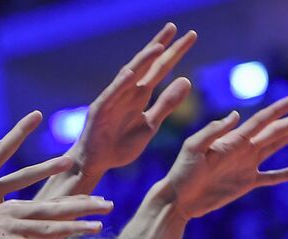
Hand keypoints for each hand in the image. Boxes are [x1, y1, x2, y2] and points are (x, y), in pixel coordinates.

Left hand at [0, 112, 74, 238]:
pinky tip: (50, 222)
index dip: (20, 132)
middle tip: (69, 160)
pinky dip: (33, 221)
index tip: (37, 115)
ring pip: (26, 197)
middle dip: (47, 167)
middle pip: (24, 175)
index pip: (4, 149)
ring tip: (64, 197)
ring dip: (46, 194)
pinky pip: (16, 221)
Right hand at [0, 195, 112, 238]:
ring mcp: (8, 226)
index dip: (76, 202)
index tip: (98, 201)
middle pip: (56, 209)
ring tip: (98, 228)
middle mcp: (14, 213)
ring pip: (48, 226)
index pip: (51, 204)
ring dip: (74, 228)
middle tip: (110, 204)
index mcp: (14, 209)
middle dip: (84, 206)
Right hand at [68, 23, 196, 176]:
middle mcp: (127, 92)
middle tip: (173, 26)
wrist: (98, 162)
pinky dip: (120, 85)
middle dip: (159, 46)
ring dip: (142, 62)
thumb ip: (166, 104)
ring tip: (158, 48)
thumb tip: (187, 80)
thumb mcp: (150, 124)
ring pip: (129, 76)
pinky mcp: (100, 111)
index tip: (190, 36)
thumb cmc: (121, 144)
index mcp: (140, 95)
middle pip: (145, 65)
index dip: (173, 52)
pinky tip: (130, 74)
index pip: (160, 68)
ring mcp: (113, 99)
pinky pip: (111, 96)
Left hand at [157, 95, 287, 219]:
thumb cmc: (181, 171)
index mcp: (232, 139)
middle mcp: (243, 148)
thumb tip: (236, 115)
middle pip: (276, 131)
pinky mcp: (246, 183)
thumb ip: (212, 132)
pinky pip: (271, 177)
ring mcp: (247, 165)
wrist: (178, 198)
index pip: (260, 121)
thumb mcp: (192, 148)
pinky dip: (287, 173)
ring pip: (277, 147)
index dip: (278, 110)